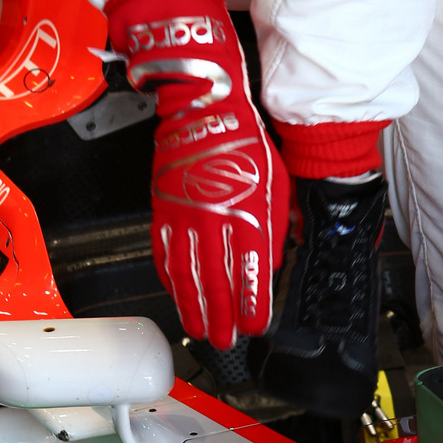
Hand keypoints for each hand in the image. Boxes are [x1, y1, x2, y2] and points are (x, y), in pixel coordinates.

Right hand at [106, 0, 289, 348]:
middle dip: (223, 316)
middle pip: (218, 279)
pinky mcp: (164, 205)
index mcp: (250, 209)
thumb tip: (278, 252)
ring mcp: (185, 213)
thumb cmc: (245, 134)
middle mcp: (216, 216)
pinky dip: (169, 277)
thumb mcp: (276, 177)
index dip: (254, 303)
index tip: (258, 324)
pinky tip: (175, 293)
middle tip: (227, 342)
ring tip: (201, 331)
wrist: (204, 100)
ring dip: (195, 307)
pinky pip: (164, 250)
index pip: (253, 269)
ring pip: (188, 272)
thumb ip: (276, 219)